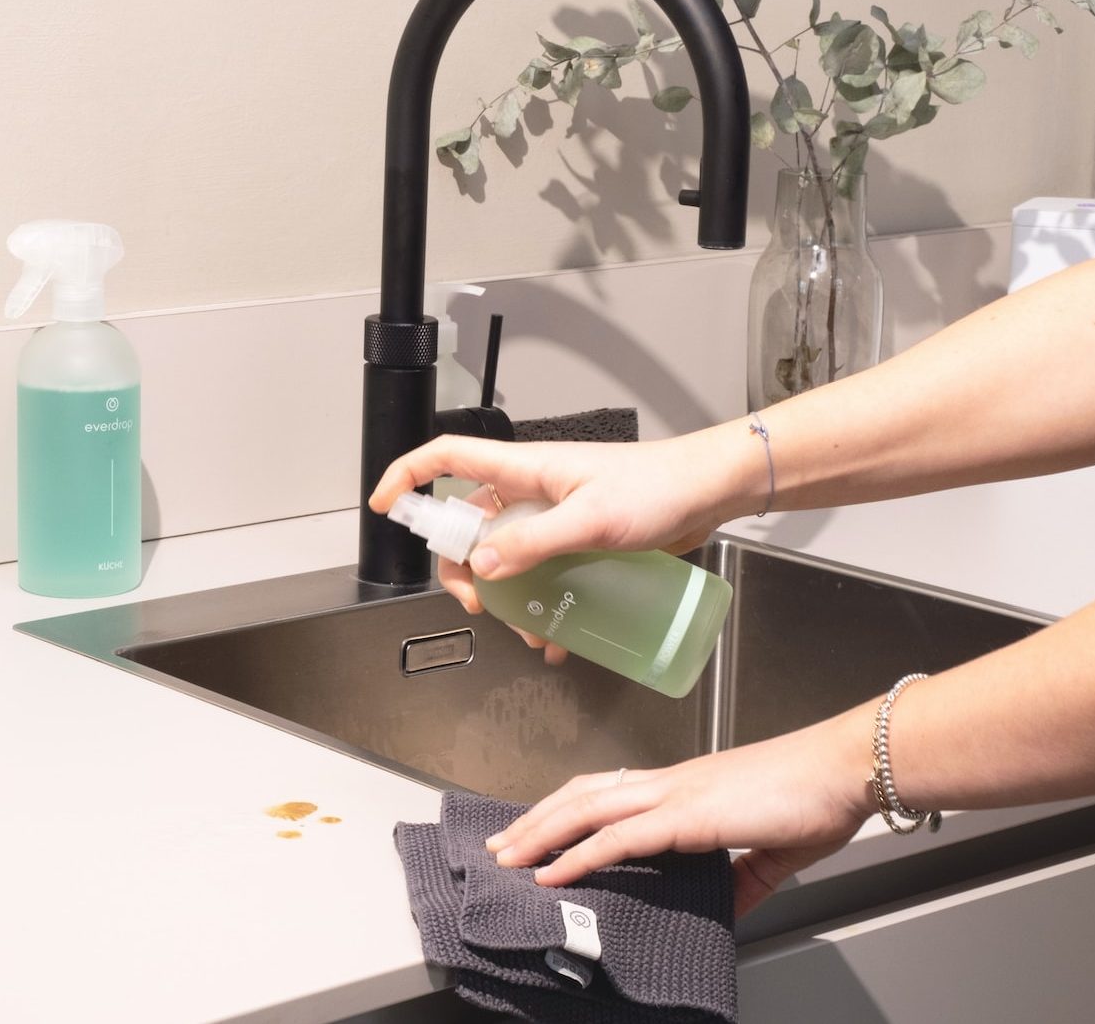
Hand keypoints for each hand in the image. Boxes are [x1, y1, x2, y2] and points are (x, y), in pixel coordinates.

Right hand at [367, 432, 750, 662]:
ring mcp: (554, 518)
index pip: (446, 459)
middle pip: (469, 525)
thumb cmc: (659, 487)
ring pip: (506, 558)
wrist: (709, 493)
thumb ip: (536, 542)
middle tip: (479, 602)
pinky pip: (543, 574)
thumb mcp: (592, 519)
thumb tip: (485, 567)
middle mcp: (532, 491)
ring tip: (531, 628)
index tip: (385, 507)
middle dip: (464, 569)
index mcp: (524, 470)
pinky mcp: (578, 542)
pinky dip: (542, 606)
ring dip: (508, 598)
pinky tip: (559, 634)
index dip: (408, 478)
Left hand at [482, 711, 874, 916]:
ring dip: (541, 834)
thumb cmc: (818, 795)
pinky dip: (578, 854)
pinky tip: (553, 872)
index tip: (539, 830)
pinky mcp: (688, 815)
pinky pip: (618, 836)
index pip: (608, 791)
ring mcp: (675, 795)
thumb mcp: (773, 849)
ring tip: (509, 858)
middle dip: (536, 820)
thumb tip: (727, 904)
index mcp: (686, 787)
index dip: (567, 809)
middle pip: (582, 795)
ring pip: (586, 810)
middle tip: (501, 844)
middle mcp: (671, 783)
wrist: (846, 768)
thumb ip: (744, 877)